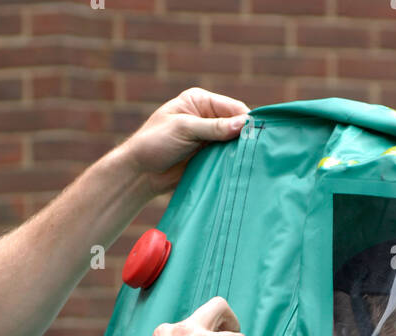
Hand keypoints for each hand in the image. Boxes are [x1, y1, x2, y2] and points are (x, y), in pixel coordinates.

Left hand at [122, 88, 249, 196]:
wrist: (140, 173)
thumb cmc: (155, 143)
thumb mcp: (185, 129)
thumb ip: (214, 127)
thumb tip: (244, 124)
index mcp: (200, 101)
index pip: (233, 107)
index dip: (246, 120)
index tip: (255, 136)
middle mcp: (206, 118)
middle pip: (236, 126)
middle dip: (244, 138)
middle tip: (254, 152)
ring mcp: (208, 139)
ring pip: (233, 144)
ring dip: (238, 153)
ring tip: (248, 162)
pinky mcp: (207, 158)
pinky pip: (226, 159)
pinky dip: (232, 164)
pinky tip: (238, 169)